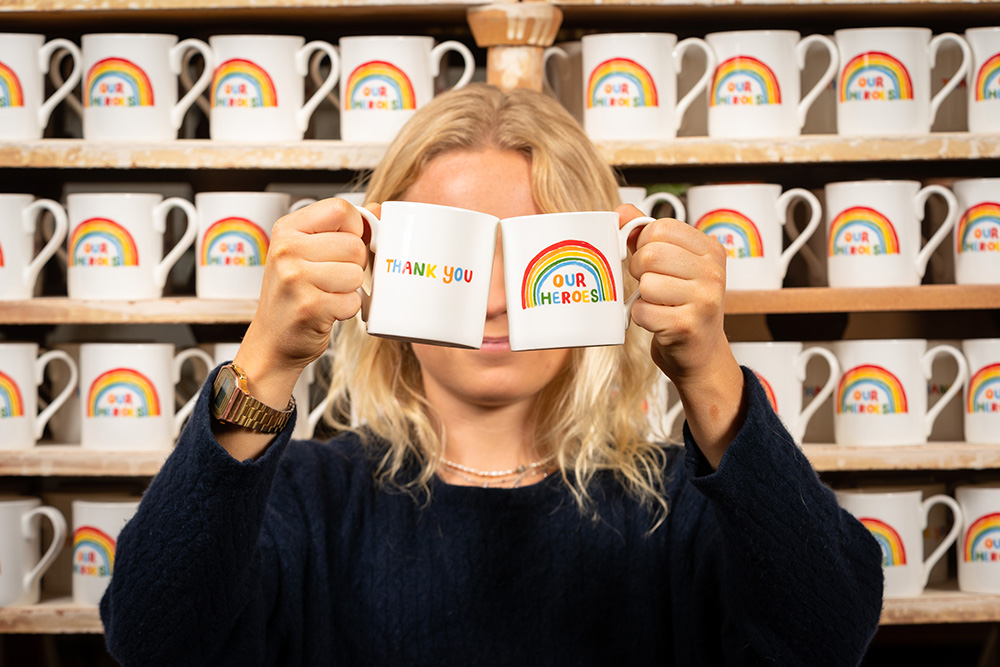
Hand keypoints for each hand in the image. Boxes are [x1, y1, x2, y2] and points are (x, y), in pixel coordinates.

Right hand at [234, 197, 373, 408]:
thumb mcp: (308, 252)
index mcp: (287, 229)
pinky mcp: (309, 307)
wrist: (272, 341)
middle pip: (354, 244)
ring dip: (350, 289)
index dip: (355, 229)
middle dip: (354, 264)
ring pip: (357, 273)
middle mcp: (286, 250)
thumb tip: (378, 210)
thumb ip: (342, 228)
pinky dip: (347, 309)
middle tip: (333, 277)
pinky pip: (353, 301)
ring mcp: (295, 278)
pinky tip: (327, 310)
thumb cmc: (293, 295)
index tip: (344, 246)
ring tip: (328, 294)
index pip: (341, 209)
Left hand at [623, 203, 729, 382]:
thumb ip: (647, 235)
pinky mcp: (687, 326)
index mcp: (710, 250)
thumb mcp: (674, 265)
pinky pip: (643, 311)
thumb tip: (622, 211)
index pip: (660, 227)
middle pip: (651, 253)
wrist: (700, 354)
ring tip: (658, 303)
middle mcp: (713, 272)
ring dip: (641, 296)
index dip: (643, 243)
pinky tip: (657, 320)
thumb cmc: (684, 306)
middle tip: (649, 283)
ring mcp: (704, 300)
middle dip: (638, 269)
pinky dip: (640, 317)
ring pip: (646, 283)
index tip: (650, 260)